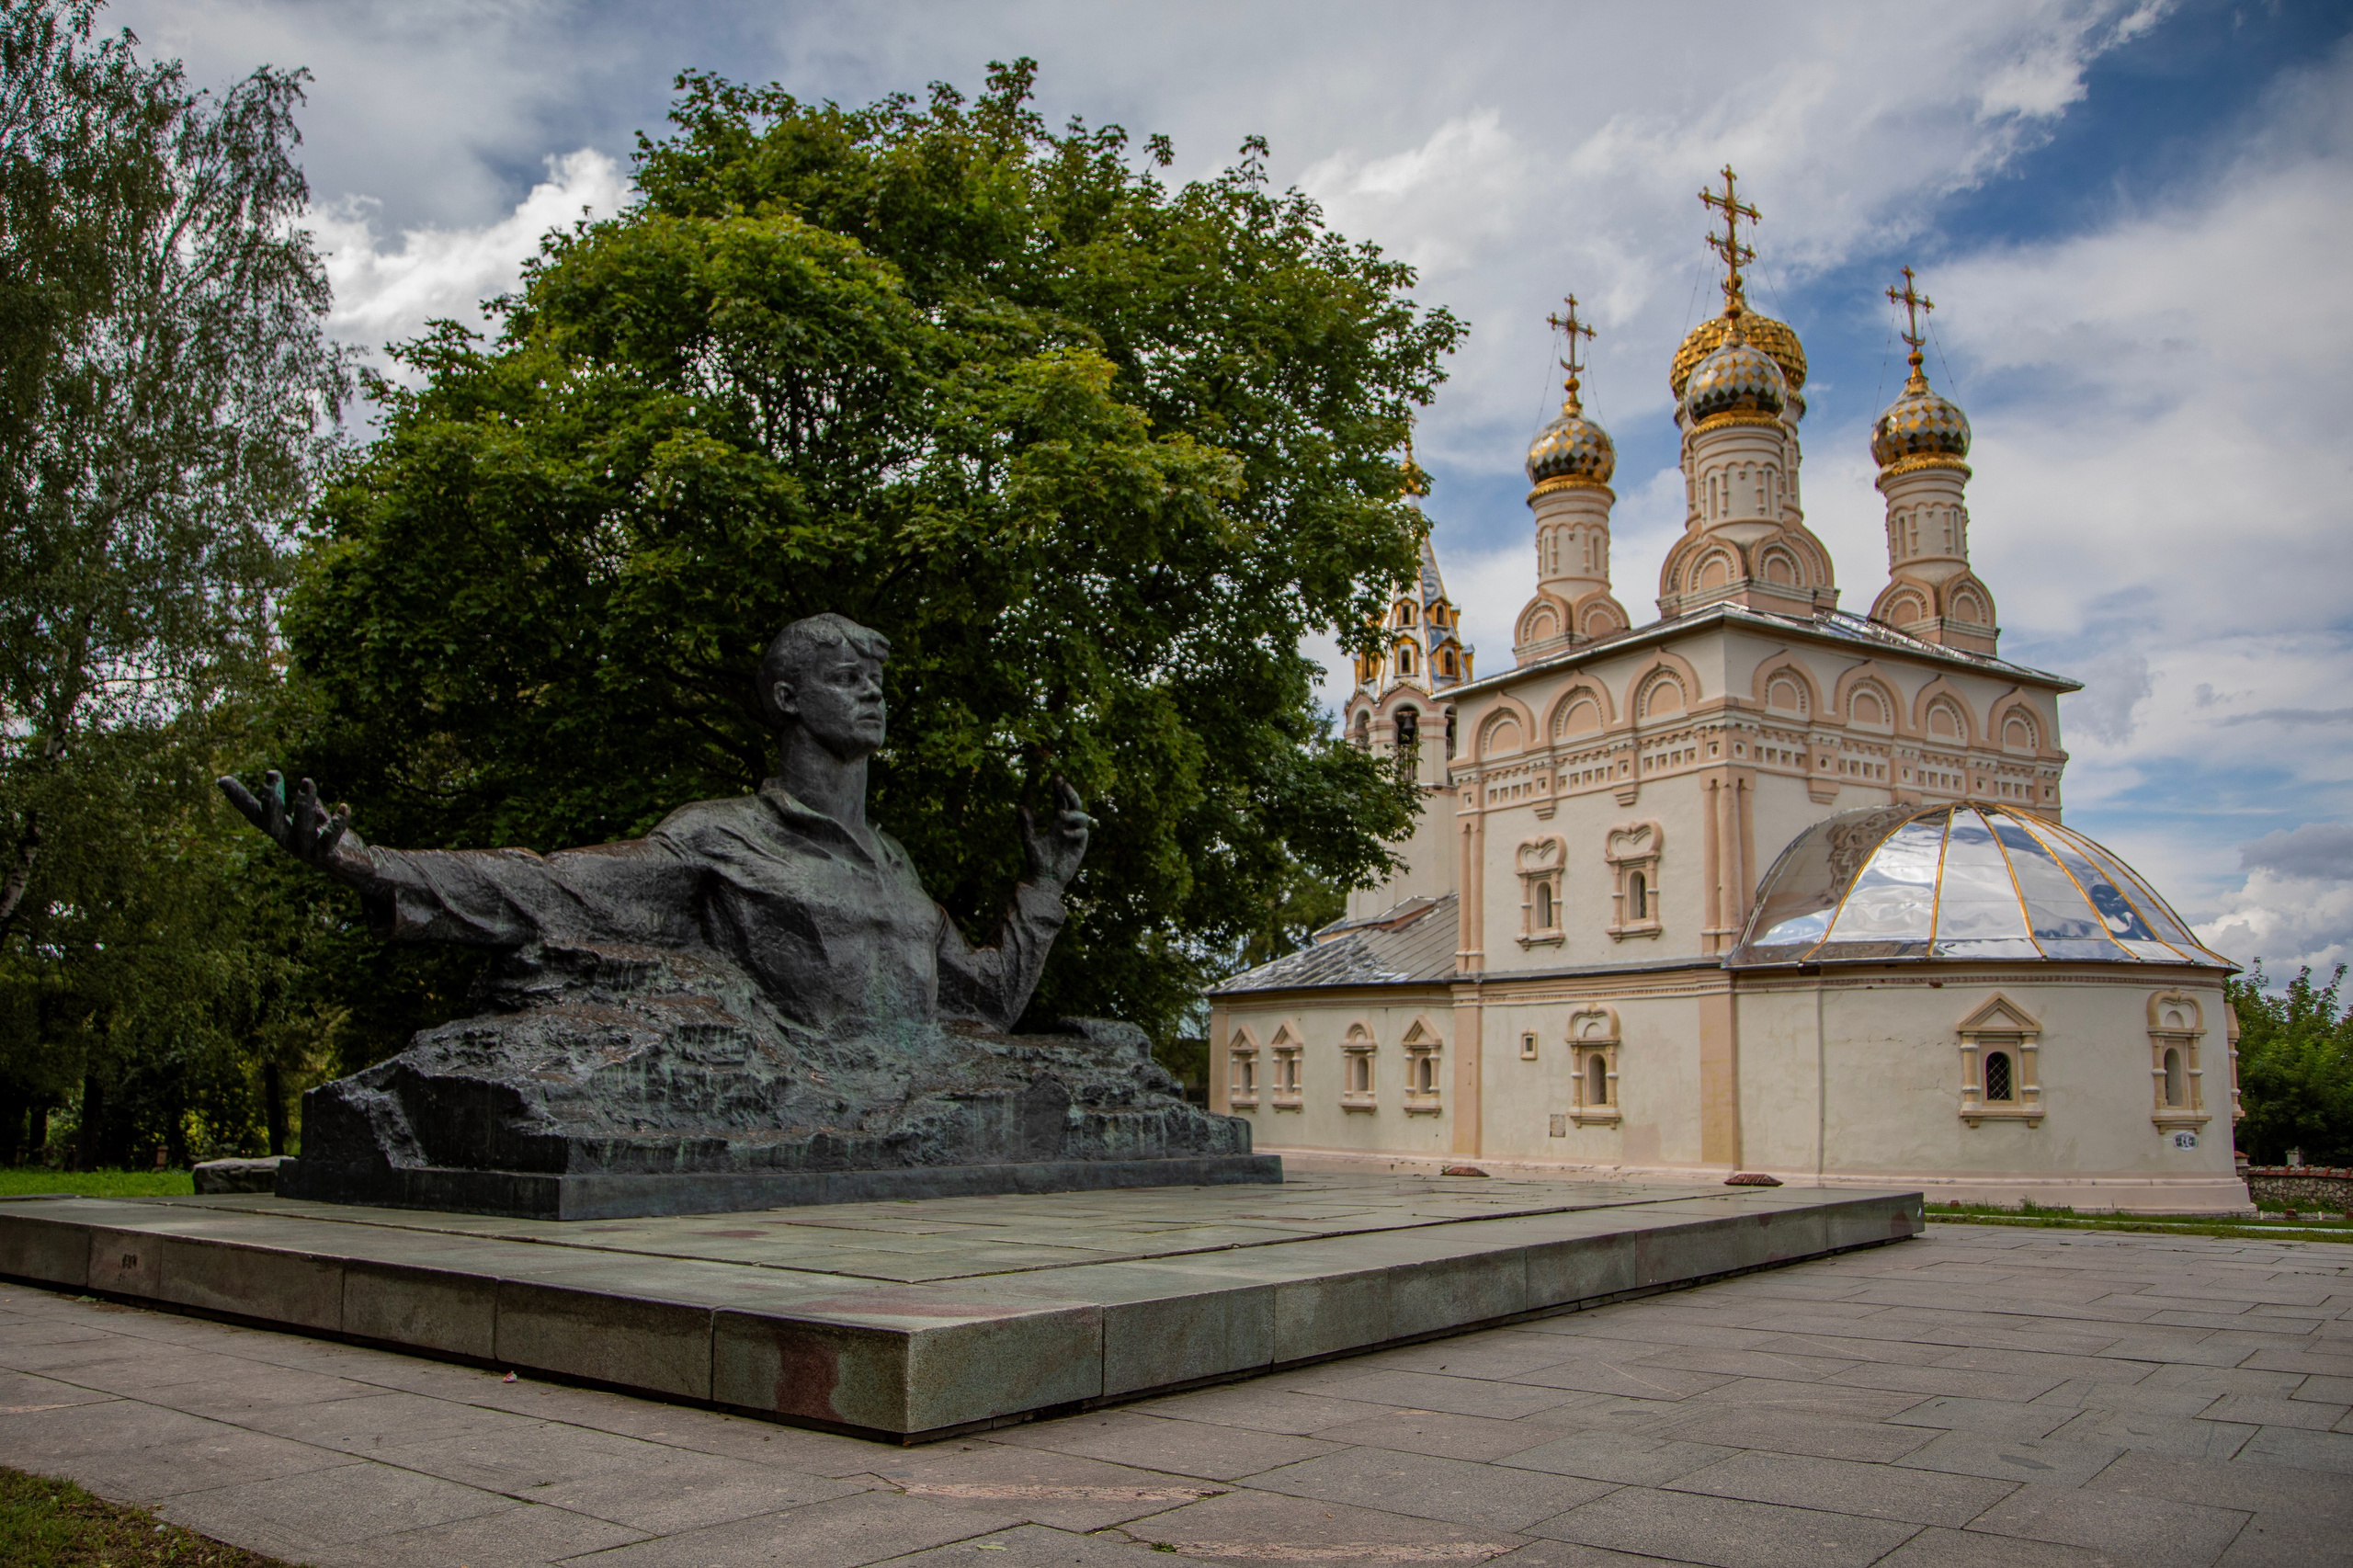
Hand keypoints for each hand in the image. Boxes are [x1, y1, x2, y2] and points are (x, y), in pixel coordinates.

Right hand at [219, 770, 374, 884]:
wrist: (358, 871)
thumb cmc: (335, 844)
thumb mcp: (320, 823)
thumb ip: (313, 809)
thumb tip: (304, 787)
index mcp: (283, 832)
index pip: (256, 814)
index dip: (239, 799)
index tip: (221, 779)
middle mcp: (289, 843)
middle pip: (273, 822)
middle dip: (271, 798)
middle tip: (272, 772)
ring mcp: (307, 852)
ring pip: (302, 828)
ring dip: (304, 804)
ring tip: (307, 780)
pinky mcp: (329, 859)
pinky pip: (330, 841)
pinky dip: (337, 824)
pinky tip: (344, 807)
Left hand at [1020, 777, 1092, 891]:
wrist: (1044, 879)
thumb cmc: (1036, 861)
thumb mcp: (1029, 840)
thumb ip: (1027, 824)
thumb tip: (1022, 807)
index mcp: (1057, 823)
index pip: (1061, 802)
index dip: (1060, 790)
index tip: (1057, 777)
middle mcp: (1068, 827)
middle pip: (1075, 805)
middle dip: (1071, 793)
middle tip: (1064, 784)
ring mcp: (1075, 836)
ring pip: (1083, 817)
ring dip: (1074, 813)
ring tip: (1061, 815)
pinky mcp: (1080, 847)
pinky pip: (1083, 833)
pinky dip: (1075, 831)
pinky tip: (1063, 833)